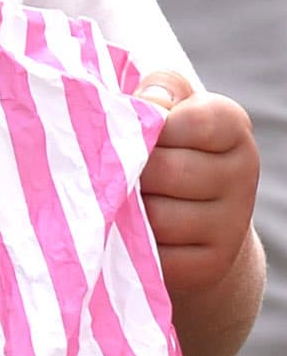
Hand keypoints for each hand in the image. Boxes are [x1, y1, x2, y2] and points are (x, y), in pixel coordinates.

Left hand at [135, 69, 258, 296]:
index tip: (136, 130)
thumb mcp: (168, 107)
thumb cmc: (165, 148)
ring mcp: (232, 224)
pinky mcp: (212, 265)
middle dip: (128, 171)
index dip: (152, 126)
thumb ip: (160, 91)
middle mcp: (244, 174)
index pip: (194, 122)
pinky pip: (156, 256)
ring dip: (125, 208)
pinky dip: (132, 244)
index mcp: (232, 125)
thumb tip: (149, 103)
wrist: (192, 220)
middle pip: (166, 171)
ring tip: (118, 198)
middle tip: (112, 170)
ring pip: (158, 216)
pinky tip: (130, 230)